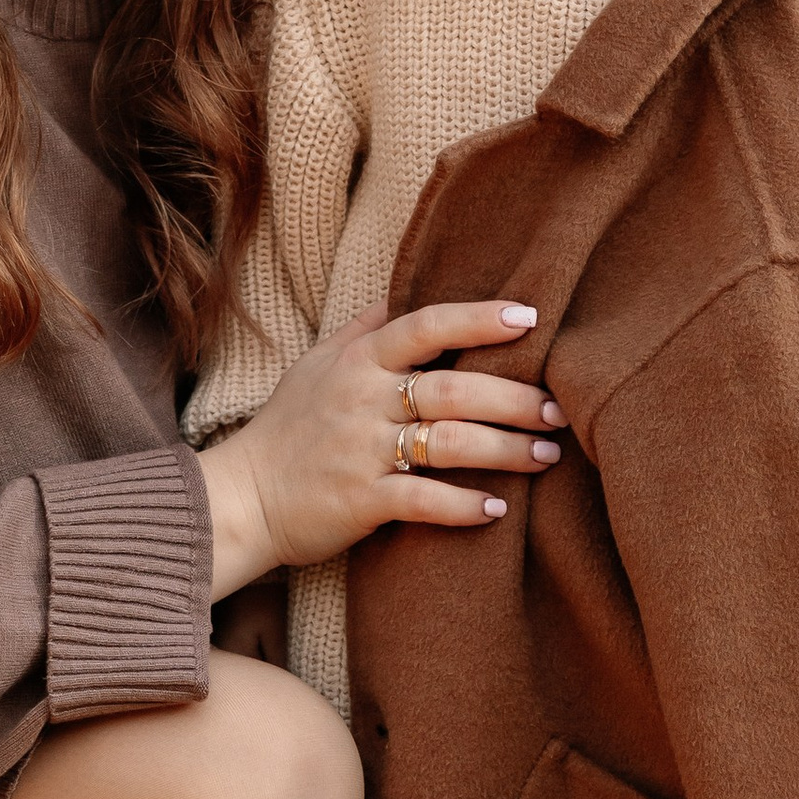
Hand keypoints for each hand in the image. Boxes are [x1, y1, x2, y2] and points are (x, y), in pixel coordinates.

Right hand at [198, 298, 564, 598]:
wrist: (240, 498)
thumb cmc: (288, 427)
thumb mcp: (317, 364)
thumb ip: (365, 328)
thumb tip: (407, 290)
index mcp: (358, 360)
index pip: (425, 324)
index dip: (479, 319)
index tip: (530, 319)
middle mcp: (362, 398)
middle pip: (453, 388)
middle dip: (514, 397)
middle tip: (558, 408)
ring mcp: (360, 450)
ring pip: (448, 443)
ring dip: (506, 450)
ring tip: (547, 456)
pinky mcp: (360, 500)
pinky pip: (423, 501)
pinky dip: (463, 506)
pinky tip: (497, 508)